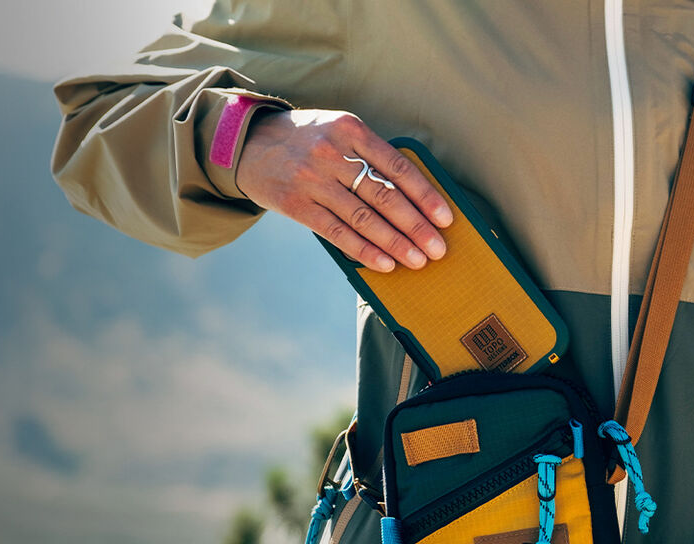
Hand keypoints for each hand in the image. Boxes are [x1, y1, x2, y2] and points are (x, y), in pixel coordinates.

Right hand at [234, 109, 453, 271]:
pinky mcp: (296, 204)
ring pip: (363, 218)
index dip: (425, 195)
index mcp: (351, 130)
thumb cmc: (306, 140)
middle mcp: (332, 153)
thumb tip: (412, 196)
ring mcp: (312, 180)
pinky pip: (337, 232)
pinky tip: (384, 264)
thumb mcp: (337, 131)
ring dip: (395, 243)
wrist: (248, 144)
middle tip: (438, 249)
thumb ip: (369, 154)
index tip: (445, 219)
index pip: (397, 167)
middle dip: (416, 226)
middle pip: (384, 196)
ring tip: (417, 260)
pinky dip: (363, 250)